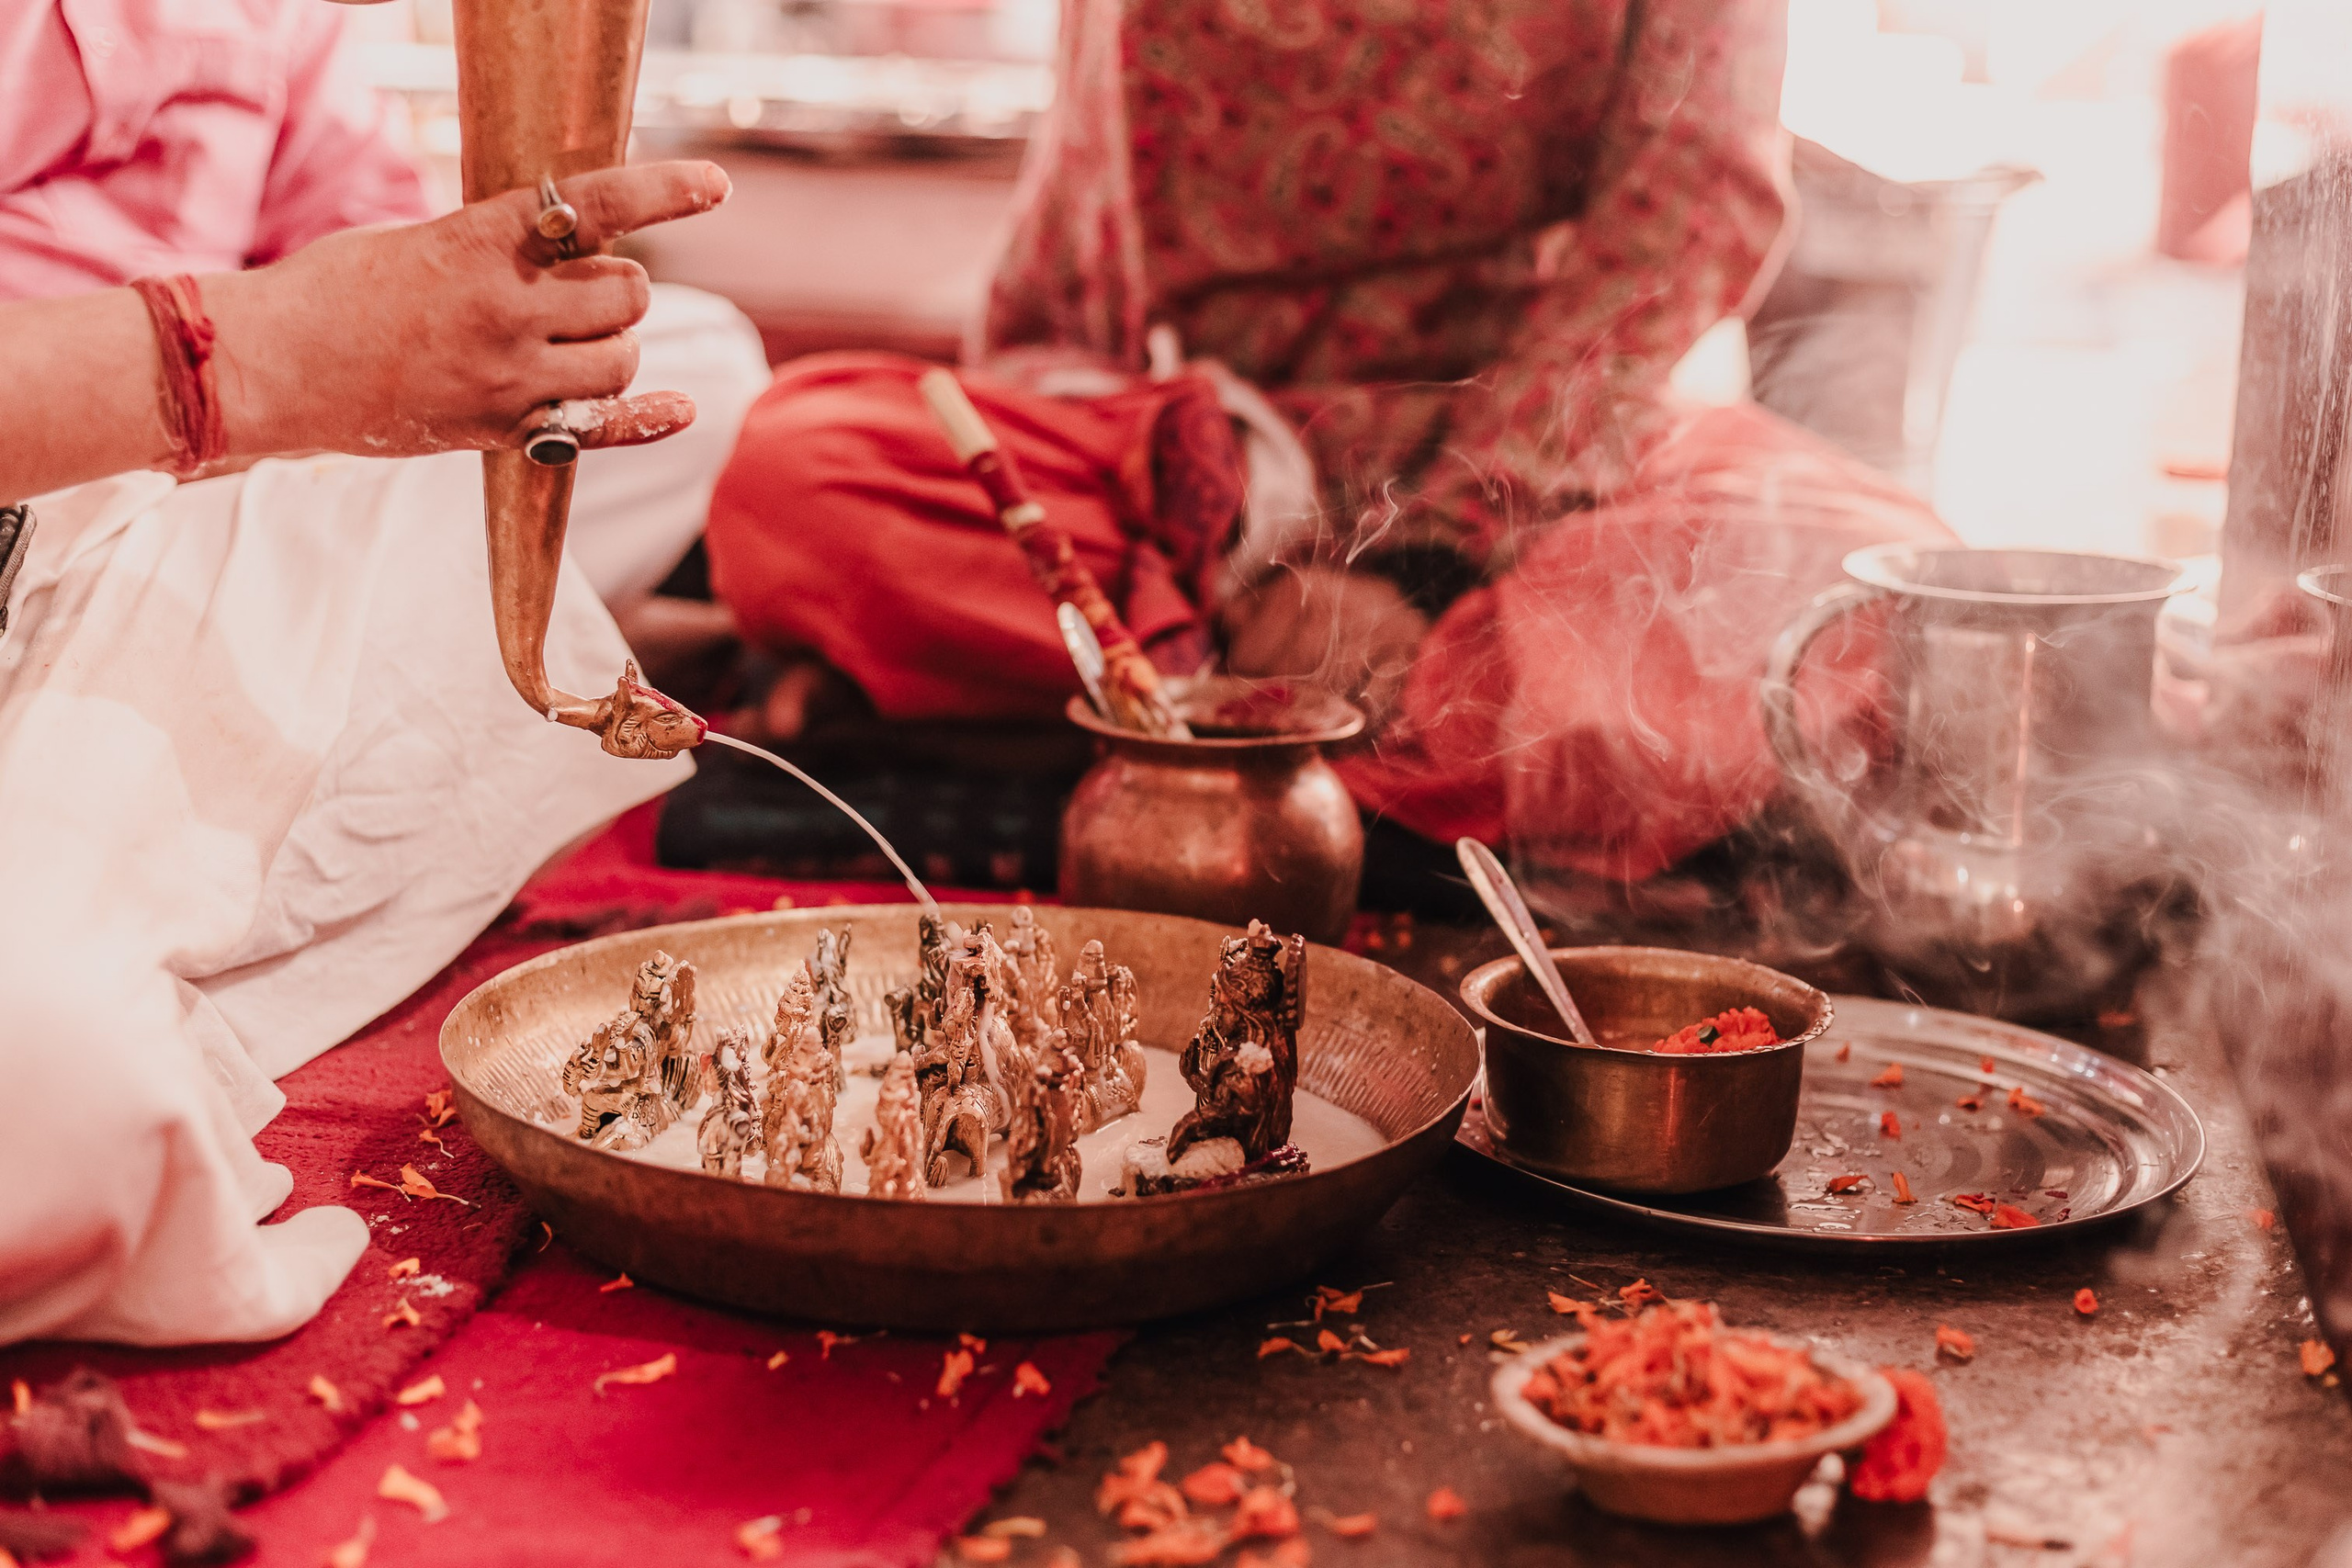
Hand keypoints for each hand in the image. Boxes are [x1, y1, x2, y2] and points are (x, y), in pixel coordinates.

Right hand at [204, 161, 731, 462]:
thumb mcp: (422, 241)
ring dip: (612, 348)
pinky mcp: (501, 428)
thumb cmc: (334, 291)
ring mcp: (508, 373)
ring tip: (568, 345)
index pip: (598, 206)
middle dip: (615, 291)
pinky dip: (648, 419)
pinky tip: (681, 407)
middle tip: (576, 295)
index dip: (666, 192)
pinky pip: (602, 427)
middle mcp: (507, 306)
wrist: (269, 365)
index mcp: (482, 240)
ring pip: (622, 358)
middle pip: (627, 294)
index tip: (717, 185)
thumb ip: (498, 247)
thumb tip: (571, 252)